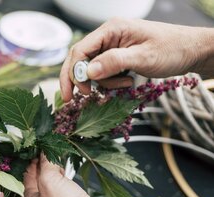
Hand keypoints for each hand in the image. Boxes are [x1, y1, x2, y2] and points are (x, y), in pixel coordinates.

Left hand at [22, 155, 108, 196]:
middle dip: (43, 167)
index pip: (26, 178)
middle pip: (38, 183)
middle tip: (48, 153)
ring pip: (51, 188)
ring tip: (58, 163)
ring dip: (54, 175)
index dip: (31, 162)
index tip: (37, 149)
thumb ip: (46, 165)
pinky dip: (64, 184)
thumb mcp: (50, 181)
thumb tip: (44, 153)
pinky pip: (63, 195)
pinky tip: (68, 179)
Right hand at [60, 18, 213, 101]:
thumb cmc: (172, 49)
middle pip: (80, 59)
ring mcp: (112, 46)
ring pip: (92, 69)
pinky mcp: (117, 56)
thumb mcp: (143, 57)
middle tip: (74, 99)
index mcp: (111, 30)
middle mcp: (108, 36)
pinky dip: (111, 81)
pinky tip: (127, 81)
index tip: (73, 94)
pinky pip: (104, 72)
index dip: (72, 72)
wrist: (191, 51)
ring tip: (125, 84)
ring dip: (103, 82)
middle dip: (77, 80)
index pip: (80, 50)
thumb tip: (87, 72)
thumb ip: (114, 62)